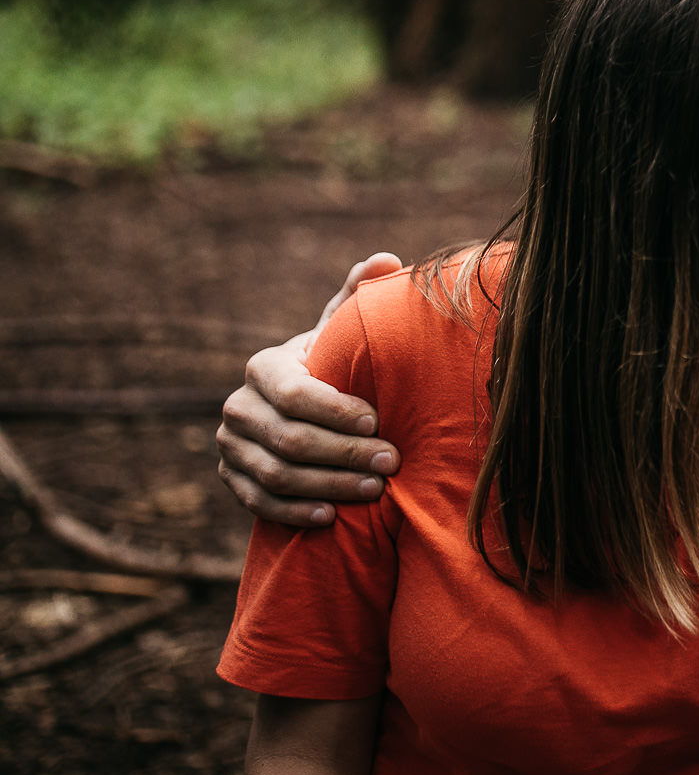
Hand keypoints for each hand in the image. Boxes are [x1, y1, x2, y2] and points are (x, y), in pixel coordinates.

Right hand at [216, 254, 403, 526]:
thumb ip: (359, 295)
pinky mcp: (233, 479)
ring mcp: (231, 447)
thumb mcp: (343, 331)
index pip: (294, 393)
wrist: (303, 409)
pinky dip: (296, 511)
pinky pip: (259, 503)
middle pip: (289, 439)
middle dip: (344, 453)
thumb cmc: (334, 364)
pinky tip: (333, 516)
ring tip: (376, 490)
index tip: (378, 420)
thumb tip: (385, 258)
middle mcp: (237, 406)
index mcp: (264, 367)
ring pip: (275, 475)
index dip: (335, 410)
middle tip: (392, 462)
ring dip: (329, 484)